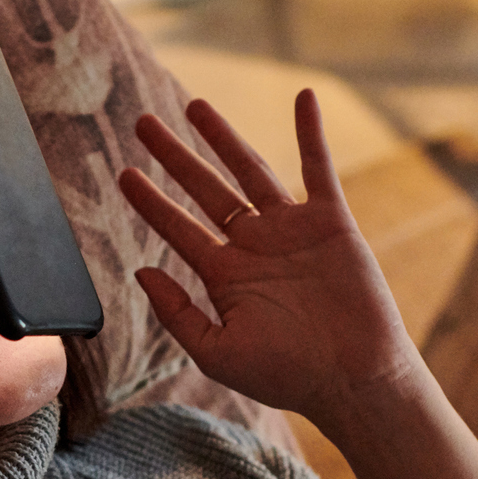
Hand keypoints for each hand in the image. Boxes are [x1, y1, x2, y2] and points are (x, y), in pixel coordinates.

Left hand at [116, 92, 417, 428]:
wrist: (354, 381)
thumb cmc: (288, 376)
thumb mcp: (218, 351)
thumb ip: (177, 312)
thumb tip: (141, 271)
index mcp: (224, 275)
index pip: (176, 227)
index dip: (149, 200)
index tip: (123, 173)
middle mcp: (253, 246)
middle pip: (205, 188)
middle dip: (174, 156)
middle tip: (142, 123)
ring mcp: (291, 230)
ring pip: (251, 170)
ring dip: (224, 137)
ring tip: (195, 105)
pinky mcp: (331, 222)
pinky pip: (319, 168)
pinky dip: (311, 132)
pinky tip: (303, 97)